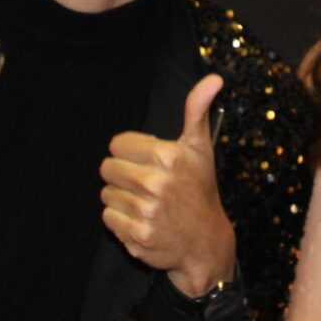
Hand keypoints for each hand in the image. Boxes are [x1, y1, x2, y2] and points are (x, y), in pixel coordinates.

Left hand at [101, 74, 235, 298]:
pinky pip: (108, 218)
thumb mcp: (200, 148)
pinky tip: (141, 221)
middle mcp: (157, 183)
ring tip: (145, 203)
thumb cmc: (199, 190)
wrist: (206, 242)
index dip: (130, 152)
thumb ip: (197, 110)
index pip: (117, 144)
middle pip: (107, 168)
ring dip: (121, 199)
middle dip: (122, 175)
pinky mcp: (138, 236)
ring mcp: (147, 212)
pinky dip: (120, 221)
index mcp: (168, 157)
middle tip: (145, 184)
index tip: (148, 162)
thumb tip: (214, 79)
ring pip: (106, 194)